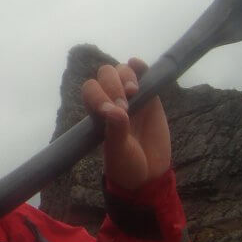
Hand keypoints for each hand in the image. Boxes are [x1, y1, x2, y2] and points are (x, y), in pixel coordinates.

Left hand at [81, 58, 170, 190]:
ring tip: (134, 92)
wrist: (149, 175)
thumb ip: (116, 131)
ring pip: (122, 70)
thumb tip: (114, 110)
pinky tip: (139, 67)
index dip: (98, 95)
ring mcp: (132, 97)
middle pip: (105, 74)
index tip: (110, 111)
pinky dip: (139, 66)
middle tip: (125, 107)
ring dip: (125, 76)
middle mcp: (112, 100)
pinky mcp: (151, 96)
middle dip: (113, 86)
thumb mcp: (118, 152)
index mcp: (98, 112)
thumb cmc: (126, 166)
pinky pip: (143, 73)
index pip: (90, 90)